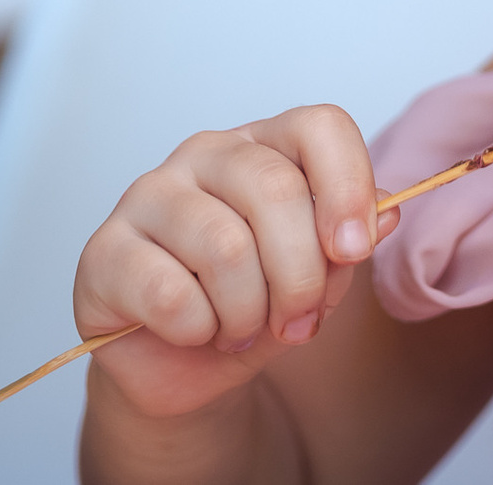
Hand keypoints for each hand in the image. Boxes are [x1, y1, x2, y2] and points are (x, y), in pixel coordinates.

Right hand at [73, 104, 396, 423]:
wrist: (182, 366)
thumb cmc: (255, 302)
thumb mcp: (318, 275)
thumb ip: (349, 241)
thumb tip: (387, 215)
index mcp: (266, 145)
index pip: (320, 126)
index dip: (348, 185)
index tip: (355, 249)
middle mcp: (205, 154)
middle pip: (276, 190)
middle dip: (301, 275)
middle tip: (299, 321)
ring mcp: (148, 195)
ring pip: (225, 247)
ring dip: (249, 312)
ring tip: (243, 328)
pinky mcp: (104, 250)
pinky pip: (171, 295)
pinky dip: (199, 330)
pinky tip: (196, 332)